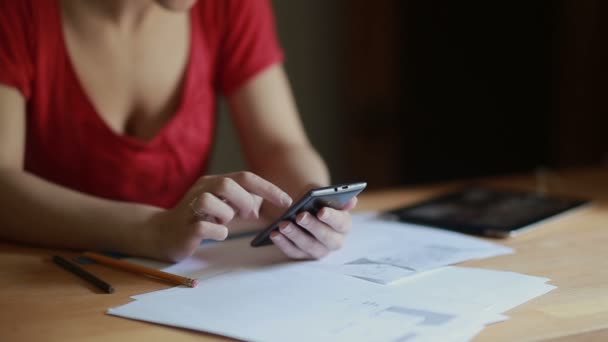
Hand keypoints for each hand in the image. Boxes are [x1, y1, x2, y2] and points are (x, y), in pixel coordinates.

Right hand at [153, 171, 291, 261]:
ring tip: (225, 222)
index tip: (287, 201)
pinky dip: (216, 232)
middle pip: (227, 184)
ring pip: (209, 200)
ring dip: (225, 214)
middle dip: (244, 201)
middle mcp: (201, 190)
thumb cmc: (200, 219)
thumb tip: (269, 201)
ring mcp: (190, 208)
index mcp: (214, 182)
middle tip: (249, 215)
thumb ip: (245, 201)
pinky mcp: (184, 228)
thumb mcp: (226, 207)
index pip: (245, 177)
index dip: (268, 188)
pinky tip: (218, 234)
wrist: (163, 234)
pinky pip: (202, 226)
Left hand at [269, 197, 357, 258]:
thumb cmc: (318, 203)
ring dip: (295, 235)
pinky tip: (274, 233)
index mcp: (344, 226)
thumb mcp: (325, 197)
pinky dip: (283, 243)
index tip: (321, 211)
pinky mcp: (303, 256)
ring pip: (308, 247)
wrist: (306, 211)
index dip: (332, 217)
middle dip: (312, 226)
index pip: (341, 223)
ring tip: (283, 224)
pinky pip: (293, 252)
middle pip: (326, 238)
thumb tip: (353, 200)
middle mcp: (334, 242)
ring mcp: (319, 251)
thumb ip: (336, 198)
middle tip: (300, 216)